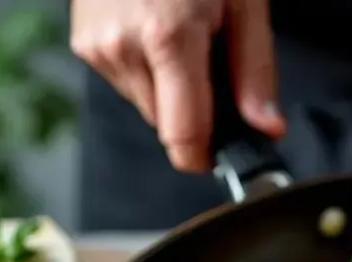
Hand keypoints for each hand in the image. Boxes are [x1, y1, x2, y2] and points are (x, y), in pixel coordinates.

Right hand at [70, 0, 285, 172]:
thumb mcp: (245, 5)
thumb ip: (255, 73)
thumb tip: (268, 130)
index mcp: (168, 38)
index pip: (184, 139)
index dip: (210, 156)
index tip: (228, 152)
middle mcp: (124, 47)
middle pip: (169, 127)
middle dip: (196, 111)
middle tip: (213, 62)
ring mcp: (98, 46)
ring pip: (148, 107)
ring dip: (172, 90)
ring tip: (185, 37)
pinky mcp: (84, 43)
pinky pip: (128, 82)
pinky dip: (149, 70)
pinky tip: (157, 31)